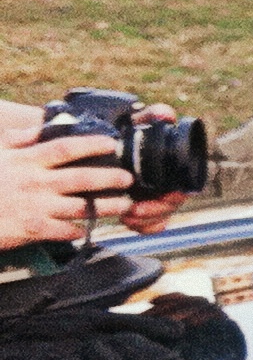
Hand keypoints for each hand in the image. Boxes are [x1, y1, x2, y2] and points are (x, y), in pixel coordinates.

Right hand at [0, 126, 135, 248]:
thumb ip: (18, 141)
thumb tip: (36, 128)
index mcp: (25, 161)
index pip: (65, 148)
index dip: (92, 144)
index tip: (112, 143)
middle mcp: (34, 182)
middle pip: (82, 178)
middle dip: (110, 178)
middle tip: (128, 178)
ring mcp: (36, 206)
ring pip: (82, 207)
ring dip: (107, 206)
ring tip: (125, 204)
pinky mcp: (33, 229)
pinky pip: (65, 231)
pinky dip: (79, 230)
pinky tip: (87, 230)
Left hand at [119, 103, 189, 234]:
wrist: (109, 143)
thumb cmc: (127, 132)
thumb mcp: (137, 123)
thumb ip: (151, 116)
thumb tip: (166, 114)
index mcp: (174, 167)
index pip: (183, 189)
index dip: (172, 198)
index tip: (155, 199)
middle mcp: (169, 182)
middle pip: (171, 207)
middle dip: (154, 213)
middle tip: (132, 211)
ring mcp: (158, 195)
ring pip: (161, 217)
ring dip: (146, 221)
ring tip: (126, 217)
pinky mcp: (145, 205)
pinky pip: (152, 224)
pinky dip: (144, 226)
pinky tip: (129, 221)